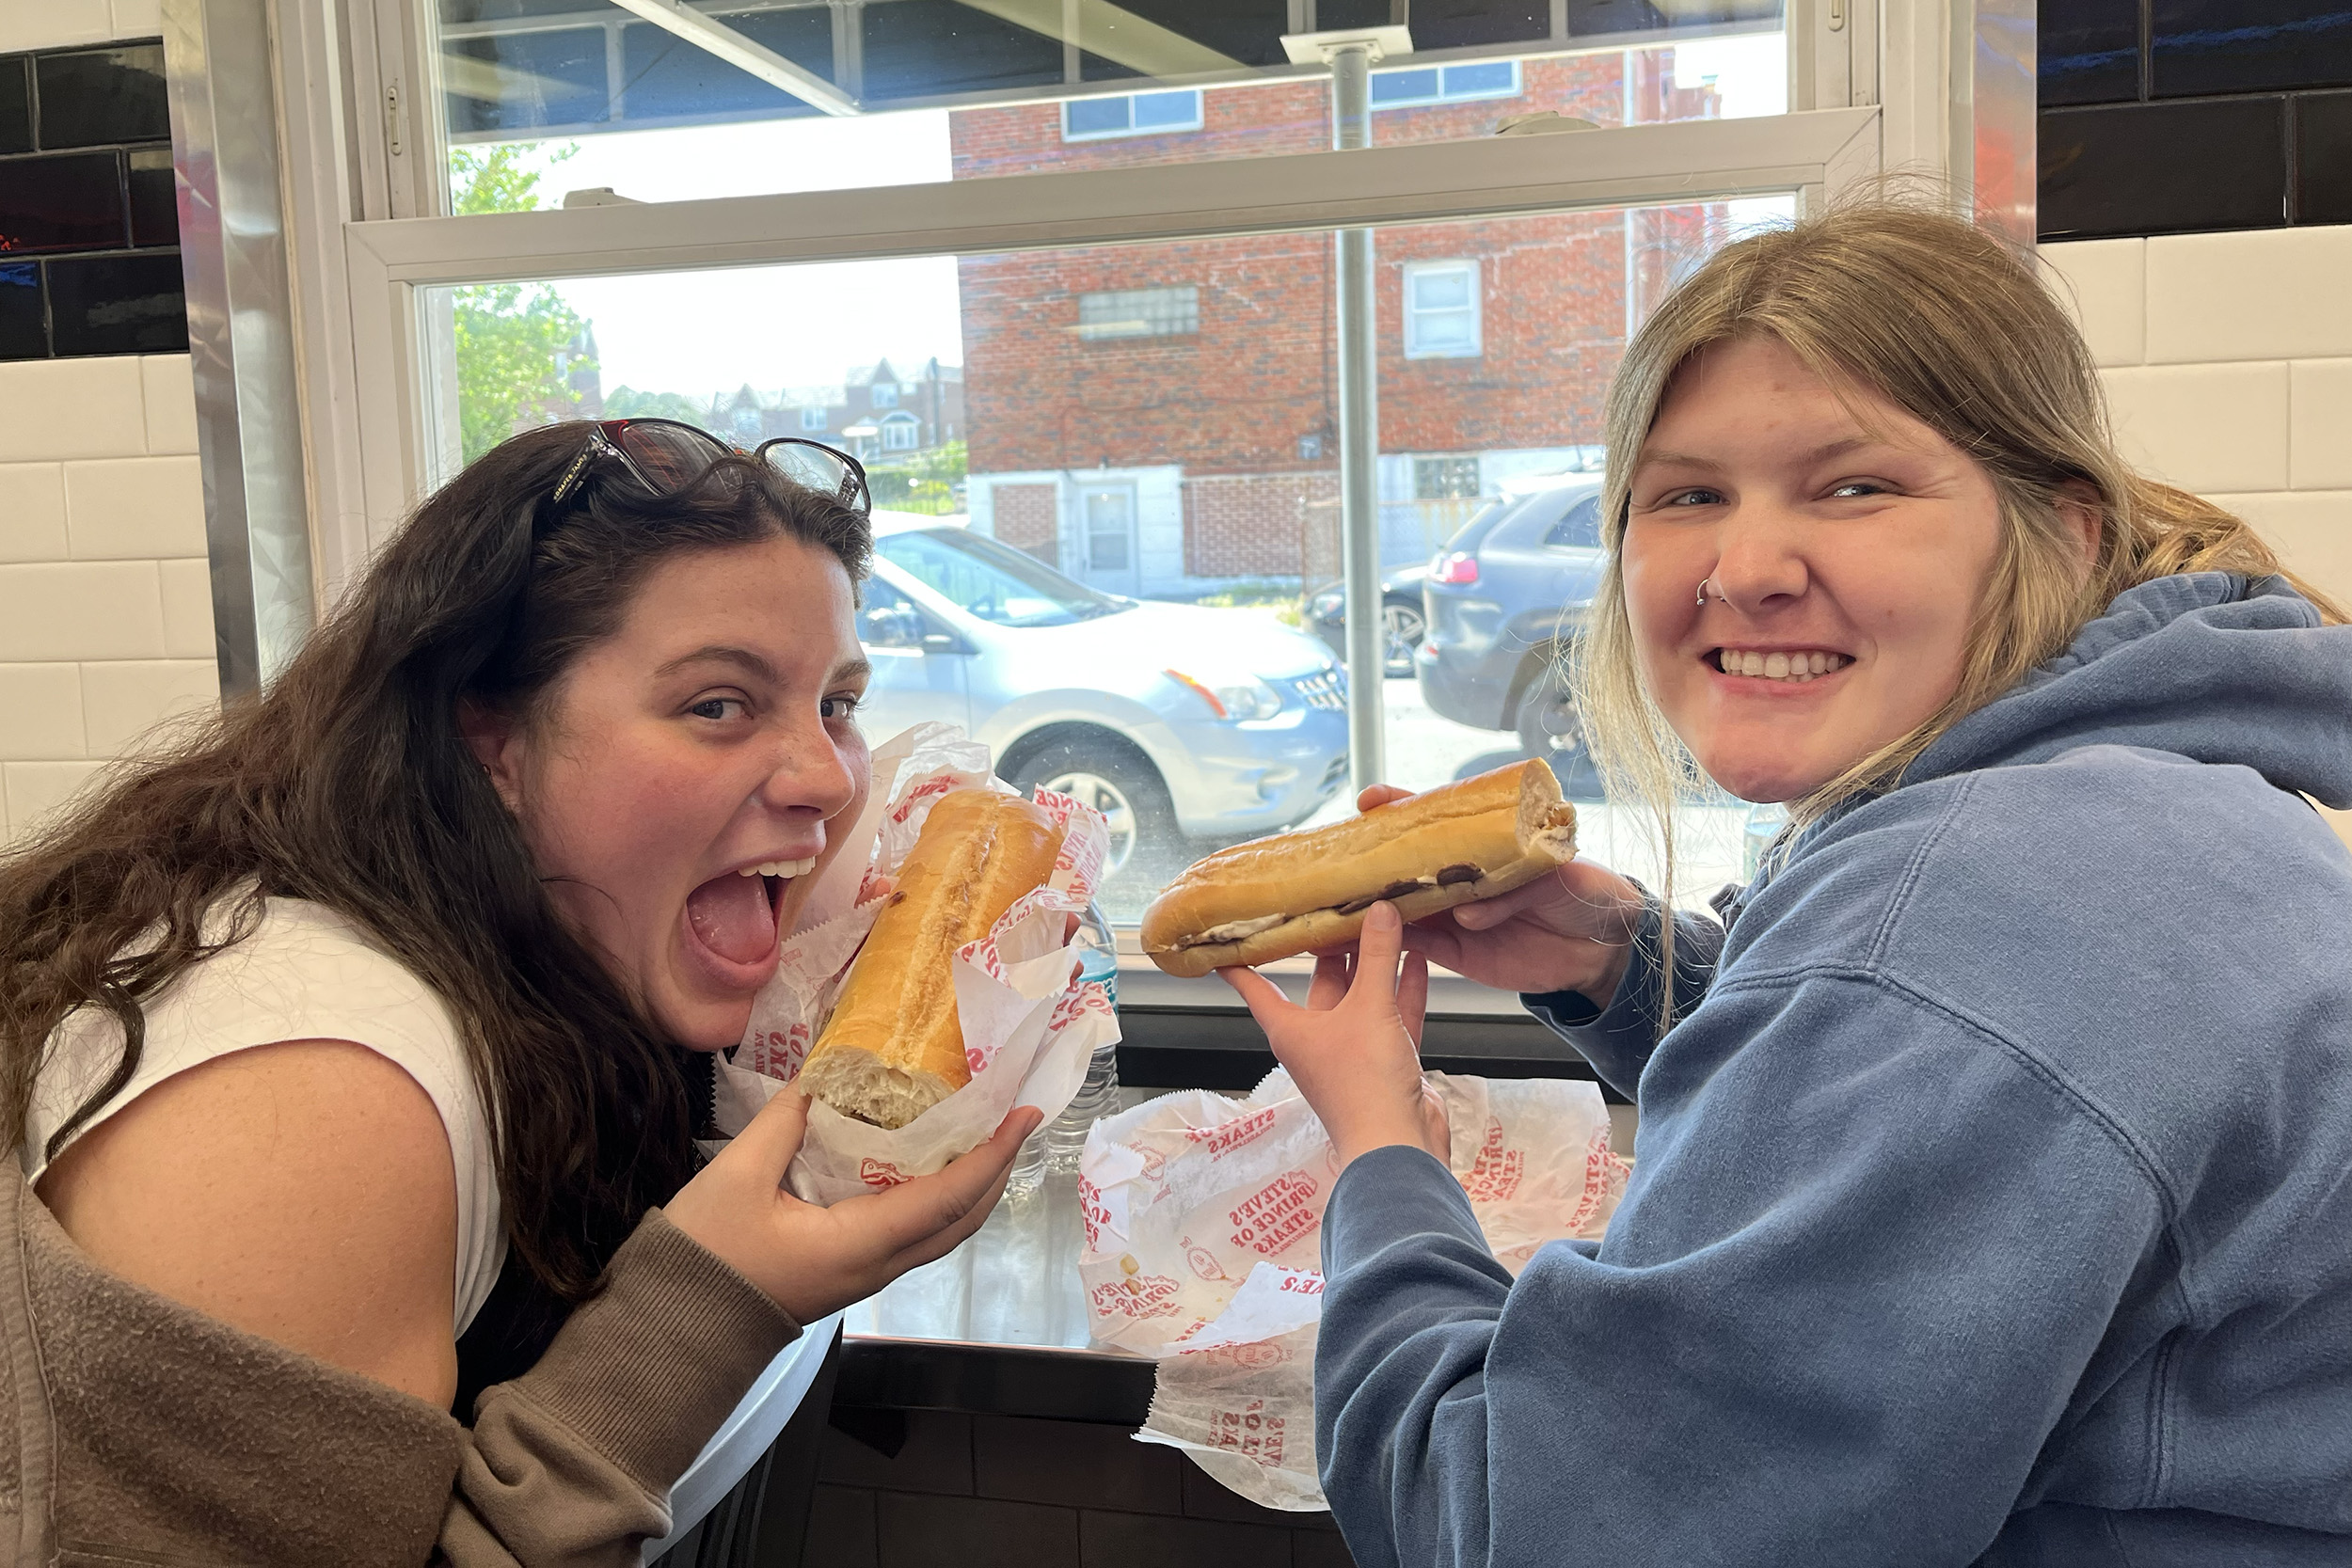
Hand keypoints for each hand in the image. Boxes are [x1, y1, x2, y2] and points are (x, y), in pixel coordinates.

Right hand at [664, 1091, 1041, 1322]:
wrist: (673, 1330)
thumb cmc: (705, 1255)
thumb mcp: (737, 1177)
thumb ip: (783, 1123)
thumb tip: (818, 1080)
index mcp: (860, 1244)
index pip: (947, 1199)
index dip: (991, 1156)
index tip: (1022, 1115)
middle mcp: (878, 1265)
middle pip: (960, 1221)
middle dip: (994, 1169)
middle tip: (1011, 1116)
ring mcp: (866, 1274)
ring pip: (940, 1232)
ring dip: (970, 1185)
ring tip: (981, 1134)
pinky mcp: (850, 1271)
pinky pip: (912, 1233)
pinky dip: (936, 1196)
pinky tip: (923, 1163)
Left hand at [1218, 902, 1447, 1170]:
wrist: (1398, 1145)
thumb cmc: (1365, 1085)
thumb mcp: (1369, 1008)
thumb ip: (1376, 956)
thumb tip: (1378, 910)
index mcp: (1292, 1029)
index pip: (1256, 987)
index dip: (1242, 961)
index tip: (1229, 936)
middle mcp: (1318, 1039)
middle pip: (1323, 983)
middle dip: (1334, 948)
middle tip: (1343, 907)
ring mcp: (1353, 1051)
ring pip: (1363, 998)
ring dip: (1376, 966)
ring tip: (1386, 924)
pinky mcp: (1386, 1061)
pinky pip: (1393, 1016)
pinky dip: (1403, 989)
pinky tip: (1415, 960)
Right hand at [1357, 783, 1645, 1005]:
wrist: (1607, 948)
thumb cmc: (1587, 891)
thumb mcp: (1558, 875)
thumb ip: (1511, 890)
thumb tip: (1466, 911)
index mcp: (1484, 845)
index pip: (1436, 819)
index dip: (1400, 808)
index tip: (1371, 801)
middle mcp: (1461, 877)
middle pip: (1405, 864)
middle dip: (1370, 859)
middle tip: (1339, 858)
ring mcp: (1455, 915)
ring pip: (1402, 906)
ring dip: (1372, 904)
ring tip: (1340, 900)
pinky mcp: (1458, 954)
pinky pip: (1418, 947)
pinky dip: (1391, 942)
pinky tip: (1367, 936)